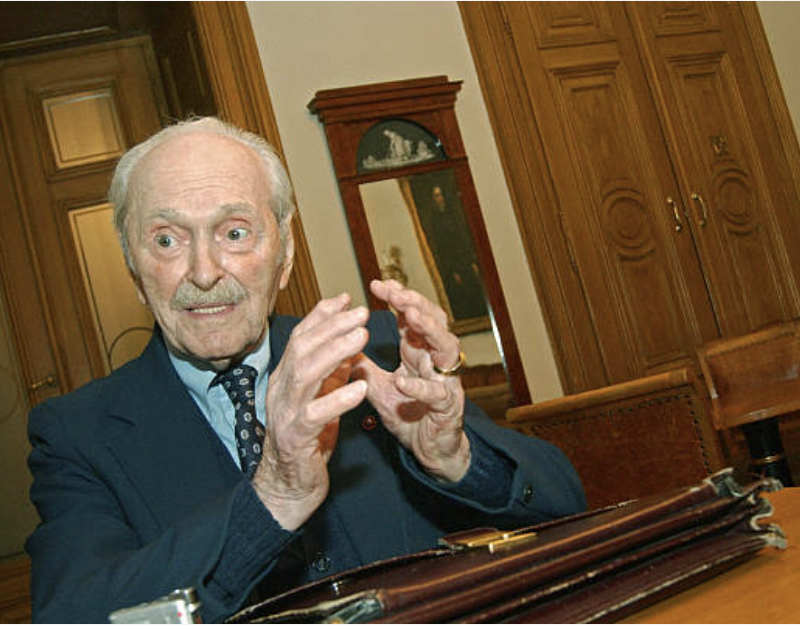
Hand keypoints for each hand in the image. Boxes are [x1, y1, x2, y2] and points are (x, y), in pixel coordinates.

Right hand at [251, 293, 368, 530]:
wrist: (288, 487)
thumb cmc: (306, 441)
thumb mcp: (320, 398)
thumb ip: (332, 372)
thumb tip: (348, 343)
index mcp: (286, 378)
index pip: (301, 338)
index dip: (322, 316)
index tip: (345, 298)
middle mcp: (281, 390)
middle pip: (302, 348)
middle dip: (331, 326)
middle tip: (361, 312)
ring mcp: (285, 413)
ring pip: (305, 374)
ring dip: (335, 352)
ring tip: (362, 337)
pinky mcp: (296, 438)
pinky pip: (316, 415)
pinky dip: (337, 399)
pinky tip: (359, 388)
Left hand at [353, 279, 470, 482]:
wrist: (429, 451)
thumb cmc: (409, 415)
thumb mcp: (379, 387)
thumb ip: (363, 366)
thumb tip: (340, 344)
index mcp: (418, 352)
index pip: (411, 316)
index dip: (398, 298)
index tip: (377, 284)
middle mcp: (435, 361)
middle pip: (434, 321)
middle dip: (416, 303)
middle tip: (396, 291)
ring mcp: (446, 382)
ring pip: (446, 348)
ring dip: (429, 330)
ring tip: (410, 316)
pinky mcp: (448, 408)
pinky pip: (438, 393)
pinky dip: (420, 386)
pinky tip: (403, 380)